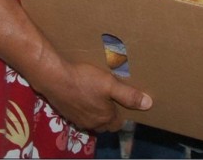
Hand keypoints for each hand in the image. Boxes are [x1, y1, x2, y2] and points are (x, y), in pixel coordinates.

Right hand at [35, 61, 151, 131]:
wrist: (54, 78)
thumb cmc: (84, 80)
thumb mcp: (110, 84)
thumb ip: (128, 95)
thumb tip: (148, 104)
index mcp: (104, 118)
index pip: (118, 124)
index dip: (123, 114)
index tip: (124, 103)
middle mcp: (91, 123)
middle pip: (105, 123)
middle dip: (110, 114)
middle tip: (113, 98)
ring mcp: (77, 119)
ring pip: (92, 119)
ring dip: (96, 111)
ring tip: (99, 95)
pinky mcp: (66, 113)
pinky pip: (80, 114)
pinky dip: (84, 107)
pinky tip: (83, 94)